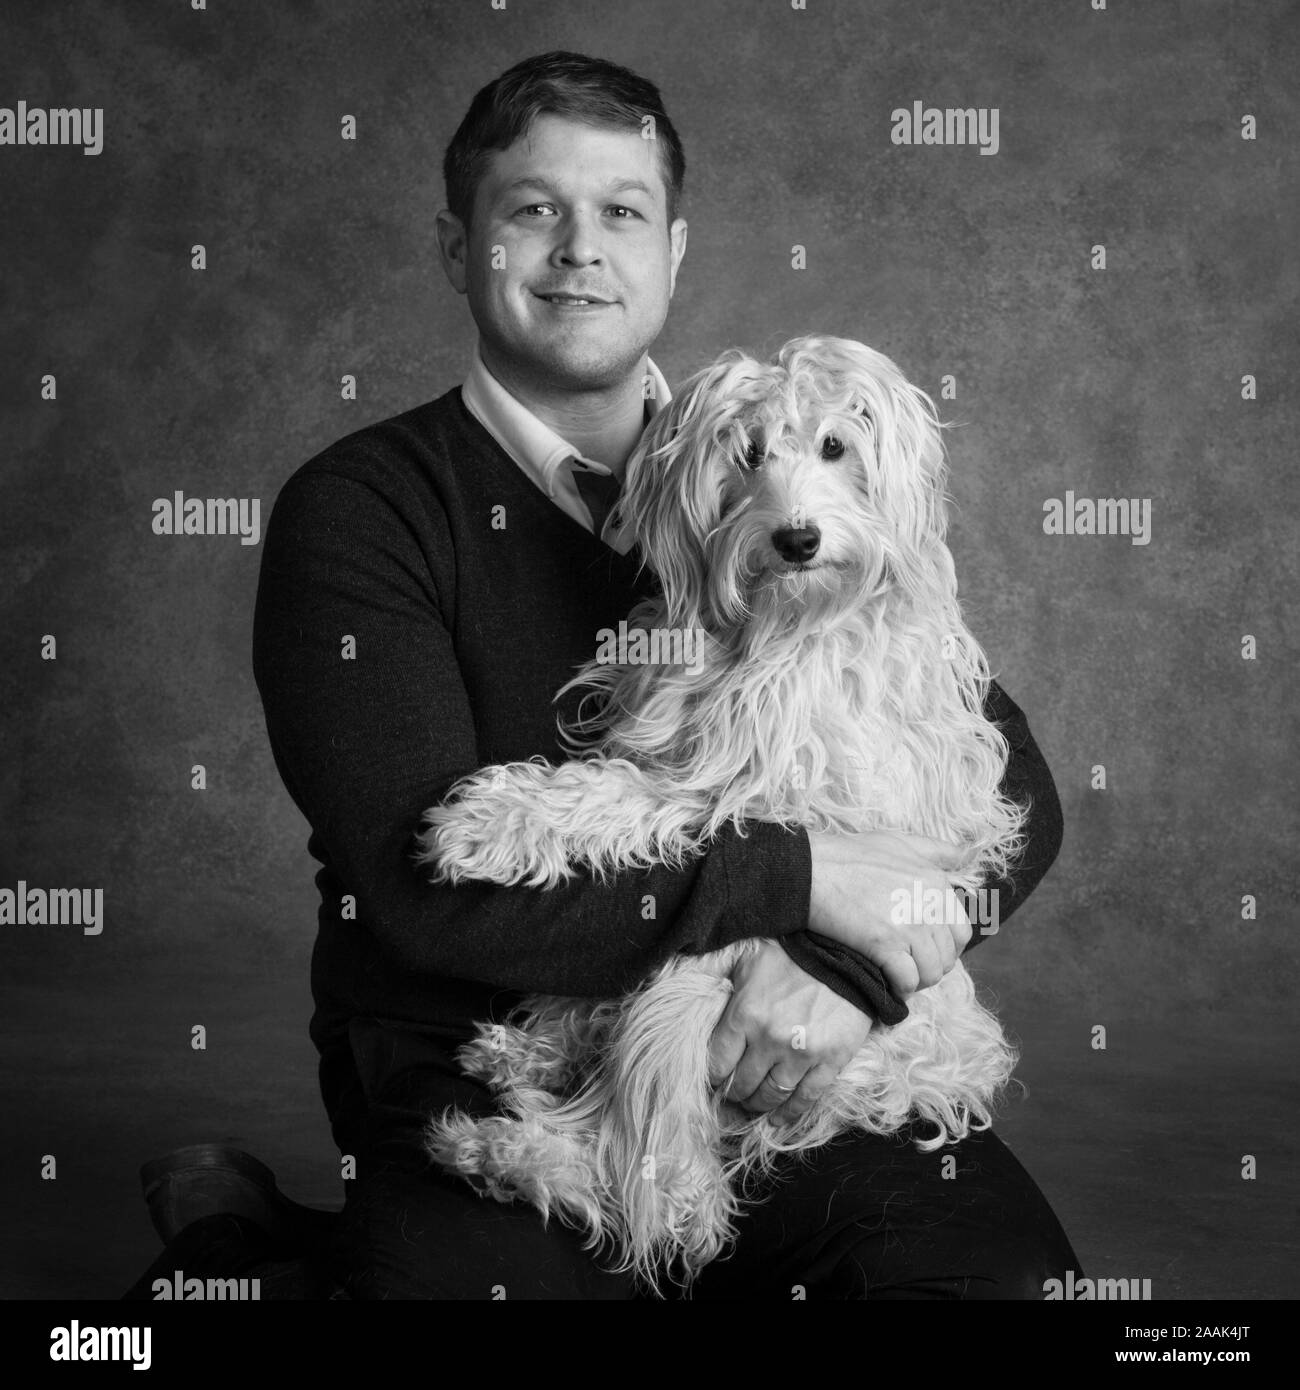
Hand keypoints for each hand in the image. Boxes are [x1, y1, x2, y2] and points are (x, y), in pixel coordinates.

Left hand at [707, 939, 872, 1123]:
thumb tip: (691, 992)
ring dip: (759, 1105)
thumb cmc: (791, 952)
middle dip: (734, 1093)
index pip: (717, 1063)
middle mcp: (769, 1038)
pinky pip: (807, 1098)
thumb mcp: (746, 959)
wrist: (845, 952)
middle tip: (733, 1094)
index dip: (713, 1076)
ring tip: (754, 1104)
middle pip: (742, 1083)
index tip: (714, 1079)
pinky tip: (779, 1120)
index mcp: (745, 1014)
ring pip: (772, 1095)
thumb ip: (720, 980)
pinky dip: (791, 1114)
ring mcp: (801, 1053)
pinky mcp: (830, 1061)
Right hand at [807, 829, 972, 998]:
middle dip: (931, 966)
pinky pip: (908, 981)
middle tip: (908, 965)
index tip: (924, 949)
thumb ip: (936, 850)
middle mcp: (930, 905)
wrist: (811, 871)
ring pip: (931, 973)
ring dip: (916, 980)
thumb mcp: (900, 842)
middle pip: (948, 957)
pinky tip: (888, 981)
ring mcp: (910, 926)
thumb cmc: (851, 855)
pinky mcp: (886, 945)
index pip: (961, 932)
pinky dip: (900, 987)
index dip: (945, 947)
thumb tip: (966, 854)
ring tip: (898, 975)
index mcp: (937, 883)